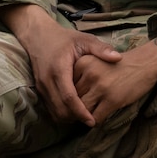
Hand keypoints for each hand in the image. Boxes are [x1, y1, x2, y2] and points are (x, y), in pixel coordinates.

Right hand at [1, 5, 120, 124]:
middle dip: (76, 118)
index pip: (69, 97)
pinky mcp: (40, 90)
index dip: (80, 111)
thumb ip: (100, 49)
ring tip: (84, 117)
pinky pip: (50, 108)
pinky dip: (62, 113)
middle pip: (60, 109)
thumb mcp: (84, 40)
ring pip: (54, 112)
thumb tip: (118, 58)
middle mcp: (47, 81)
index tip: (92, 121)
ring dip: (69, 118)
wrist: (39, 36)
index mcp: (59, 69)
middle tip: (92, 120)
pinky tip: (74, 112)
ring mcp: (41, 87)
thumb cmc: (64, 39)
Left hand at [73, 26, 156, 124]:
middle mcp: (89, 74)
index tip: (74, 100)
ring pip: (82, 110)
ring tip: (87, 117)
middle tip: (78, 113)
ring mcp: (101, 87)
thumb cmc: (120, 64)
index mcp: (83, 63)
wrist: (145, 63)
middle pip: (73, 98)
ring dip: (84, 116)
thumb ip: (82, 75)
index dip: (69, 95)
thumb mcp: (97, 60)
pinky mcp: (112, 100)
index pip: (67, 85)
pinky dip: (96, 121)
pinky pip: (96, 117)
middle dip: (75, 107)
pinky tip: (100, 117)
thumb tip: (68, 97)